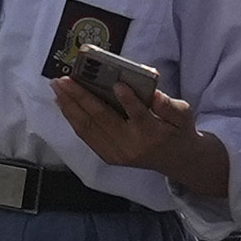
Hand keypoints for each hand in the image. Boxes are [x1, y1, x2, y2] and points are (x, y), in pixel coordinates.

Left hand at [51, 47, 229, 207]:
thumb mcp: (183, 115)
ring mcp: (117, 153)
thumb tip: (154, 94)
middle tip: (65, 79)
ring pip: (89, 128)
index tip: (118, 84)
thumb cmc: (177, 130)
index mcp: (152, 132)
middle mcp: (131, 145)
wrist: (176, 160)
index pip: (139, 114)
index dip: (128, 100)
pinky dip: (73, 119)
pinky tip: (63, 104)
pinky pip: (87, 136)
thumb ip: (169, 105)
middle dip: (81, 97)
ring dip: (70, 106)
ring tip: (58, 88)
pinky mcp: (109, 157)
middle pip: (103, 118)